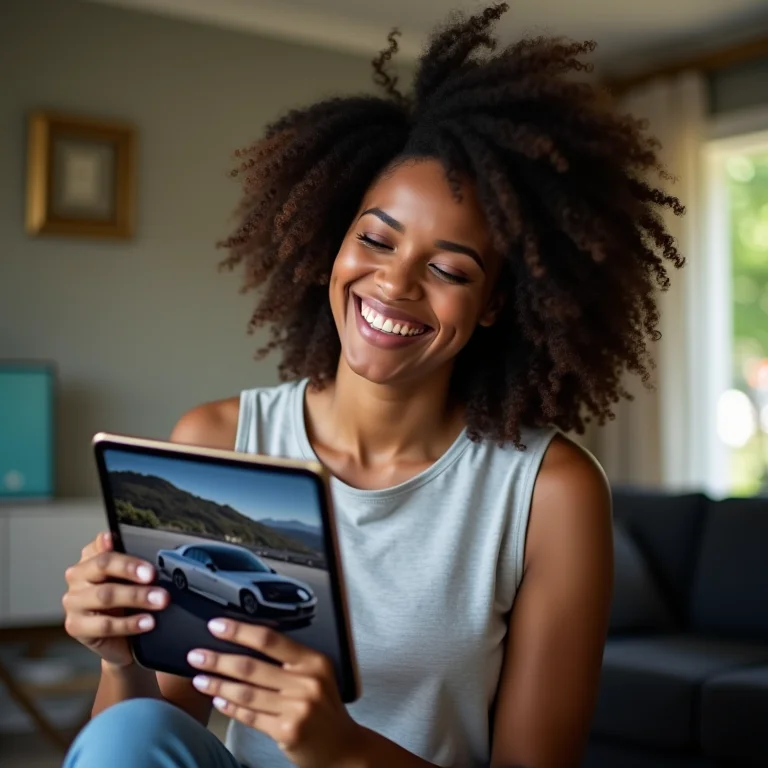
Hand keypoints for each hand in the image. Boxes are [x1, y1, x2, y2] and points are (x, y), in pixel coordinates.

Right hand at [62, 531, 169, 667]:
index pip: (101, 545)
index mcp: (91, 558)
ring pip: (105, 595)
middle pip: (102, 565)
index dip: (114, 542)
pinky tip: (146, 622)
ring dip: (135, 596)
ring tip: (159, 600)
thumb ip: (137, 564)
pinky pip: (105, 624)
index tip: (123, 540)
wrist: (121, 640)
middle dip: (130, 568)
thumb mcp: (133, 580)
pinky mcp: (75, 626)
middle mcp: (78, 576)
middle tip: (153, 575)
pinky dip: (129, 623)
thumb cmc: (127, 602)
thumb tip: (155, 554)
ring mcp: (73, 601)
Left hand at [187, 619, 365, 767]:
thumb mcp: (316, 675)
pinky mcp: (287, 731)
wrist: (344, 747)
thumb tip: (245, 643)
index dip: (240, 631)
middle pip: (252, 666)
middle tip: (196, 655)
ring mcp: (297, 708)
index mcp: (313, 661)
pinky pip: (250, 716)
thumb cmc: (324, 707)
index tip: (217, 626)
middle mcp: (307, 682)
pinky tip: (218, 701)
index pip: (270, 639)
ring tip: (199, 679)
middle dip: (218, 660)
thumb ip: (289, 661)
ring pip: (247, 692)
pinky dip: (231, 708)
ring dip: (218, 684)